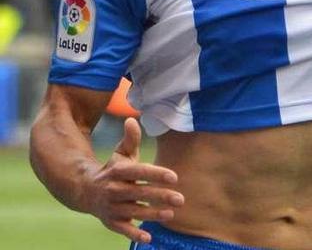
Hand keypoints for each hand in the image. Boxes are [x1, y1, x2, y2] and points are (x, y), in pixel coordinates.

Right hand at [84, 118, 183, 243]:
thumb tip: (132, 119)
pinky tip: (148, 238)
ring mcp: (111, 206)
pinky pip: (121, 228)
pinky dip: (133, 233)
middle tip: (181, 198)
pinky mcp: (110, 220)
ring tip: (171, 214)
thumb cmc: (113, 171)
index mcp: (118, 171)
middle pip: (139, 193)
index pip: (139, 172)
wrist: (84, 191)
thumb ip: (130, 139)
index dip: (156, 174)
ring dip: (152, 214)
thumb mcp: (121, 155)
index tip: (174, 177)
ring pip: (133, 211)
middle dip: (160, 196)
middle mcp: (113, 189)